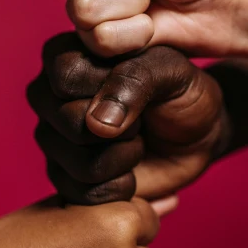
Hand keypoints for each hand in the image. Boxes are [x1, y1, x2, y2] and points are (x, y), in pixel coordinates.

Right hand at [27, 33, 227, 210]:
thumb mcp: (171, 71)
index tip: (140, 85)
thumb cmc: (182, 92)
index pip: (67, 74)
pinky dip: (119, 187)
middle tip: (142, 120)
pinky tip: (131, 172)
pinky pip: (81, 192)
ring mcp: (52, 137)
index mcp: (66, 54)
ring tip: (137, 144)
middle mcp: (49, 95)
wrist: (198, 135)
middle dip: (121, 128)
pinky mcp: (63, 176)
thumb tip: (97, 123)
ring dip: (123, 159)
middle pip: (67, 121)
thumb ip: (135, 80)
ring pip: (75, 162)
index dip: (110, 87)